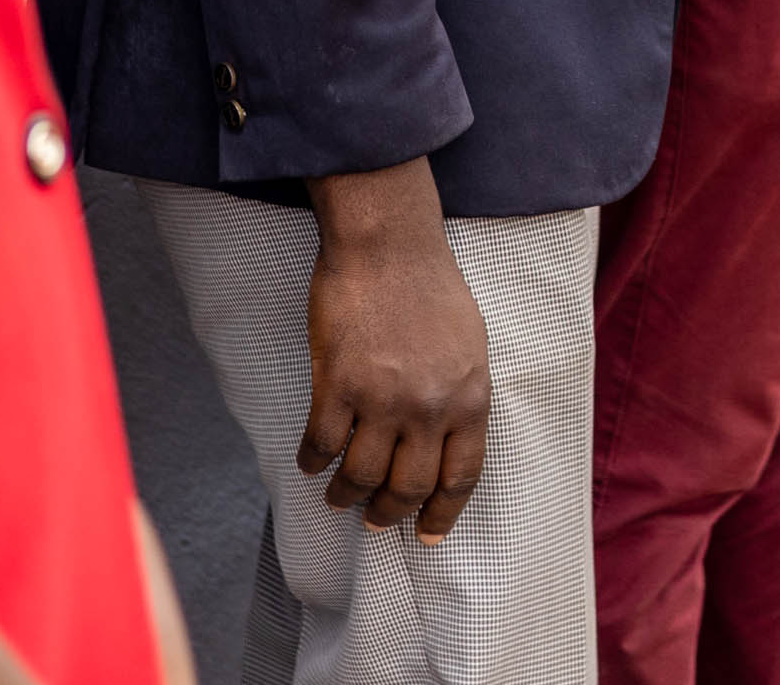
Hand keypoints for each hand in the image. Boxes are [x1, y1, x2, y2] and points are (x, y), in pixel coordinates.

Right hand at [302, 165, 488, 543]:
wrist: (388, 243)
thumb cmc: (430, 286)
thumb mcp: (469, 346)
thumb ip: (460, 395)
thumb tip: (446, 439)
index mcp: (470, 398)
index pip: (459, 476)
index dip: (441, 513)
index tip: (426, 535)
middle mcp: (430, 407)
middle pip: (407, 486)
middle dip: (388, 513)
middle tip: (374, 520)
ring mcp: (382, 398)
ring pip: (361, 475)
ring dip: (346, 495)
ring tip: (338, 498)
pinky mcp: (338, 384)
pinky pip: (321, 444)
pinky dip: (313, 463)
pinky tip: (310, 464)